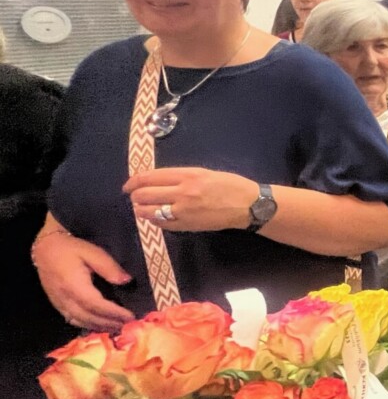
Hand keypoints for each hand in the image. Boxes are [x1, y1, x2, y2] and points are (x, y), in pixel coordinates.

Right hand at [33, 233, 135, 332]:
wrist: (45, 249)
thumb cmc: (71, 249)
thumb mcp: (93, 252)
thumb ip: (109, 267)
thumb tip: (126, 281)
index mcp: (74, 285)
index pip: (96, 304)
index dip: (113, 313)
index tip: (130, 316)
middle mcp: (65, 298)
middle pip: (88, 317)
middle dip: (109, 323)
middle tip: (128, 325)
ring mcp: (59, 303)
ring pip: (80, 321)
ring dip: (99, 326)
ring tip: (117, 327)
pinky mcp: (57, 304)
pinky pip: (72, 320)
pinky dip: (87, 325)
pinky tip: (98, 325)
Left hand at [124, 167, 259, 231]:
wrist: (248, 205)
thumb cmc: (230, 185)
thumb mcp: (205, 173)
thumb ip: (181, 177)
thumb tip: (158, 182)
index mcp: (188, 175)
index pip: (149, 178)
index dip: (134, 182)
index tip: (128, 186)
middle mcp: (183, 192)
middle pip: (145, 195)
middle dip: (135, 197)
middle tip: (136, 198)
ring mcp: (184, 211)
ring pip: (149, 211)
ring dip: (141, 210)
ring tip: (143, 209)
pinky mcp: (187, 225)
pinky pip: (162, 224)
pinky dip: (155, 221)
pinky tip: (157, 218)